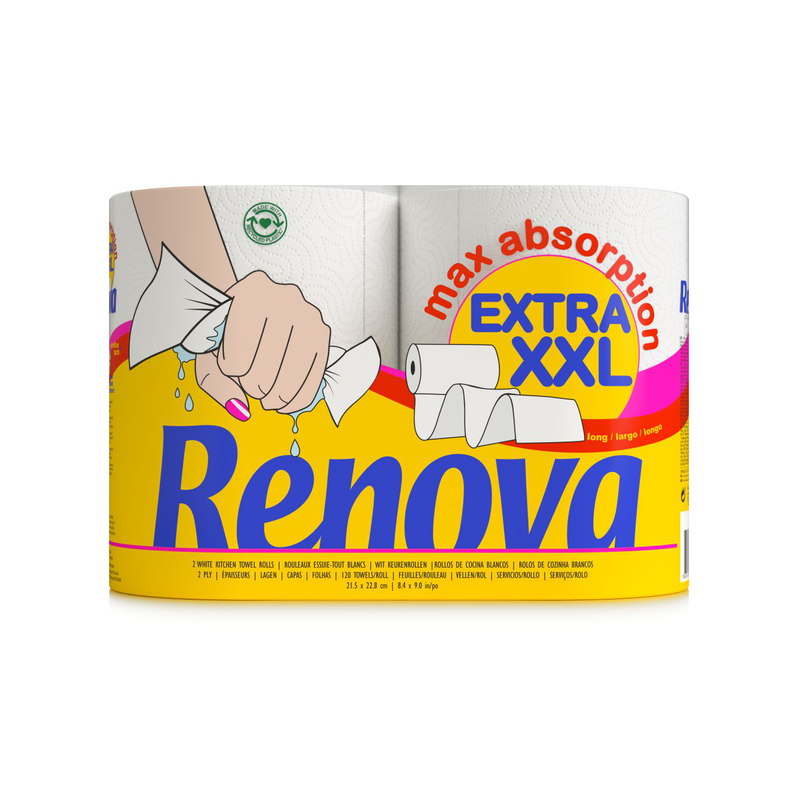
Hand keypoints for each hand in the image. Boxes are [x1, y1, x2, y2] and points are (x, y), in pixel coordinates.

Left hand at [194, 271, 330, 420]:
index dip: (230, 370)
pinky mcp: (323, 333)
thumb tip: (241, 409)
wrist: (253, 304)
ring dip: (273, 395)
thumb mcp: (209, 350)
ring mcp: (308, 315)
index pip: (238, 357)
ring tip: (264, 390)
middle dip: (253, 386)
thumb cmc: (227, 329)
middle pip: (265, 371)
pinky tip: (283, 404)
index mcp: (249, 294)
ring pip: (290, 378)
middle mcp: (284, 299)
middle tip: (248, 381)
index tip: (227, 361)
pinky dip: (296, 400)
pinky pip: (313, 379)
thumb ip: (216, 383)